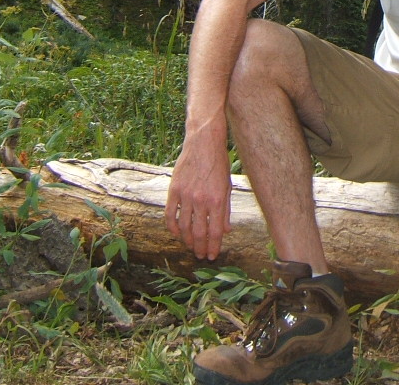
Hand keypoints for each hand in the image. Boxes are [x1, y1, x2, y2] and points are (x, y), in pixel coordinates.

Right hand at [164, 135, 232, 259]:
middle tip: (201, 256)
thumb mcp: (227, 186)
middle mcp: (201, 200)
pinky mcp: (174, 189)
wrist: (203, 142)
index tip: (212, 256)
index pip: (215, 232)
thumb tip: (225, 231)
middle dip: (201, 248)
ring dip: (187, 240)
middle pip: (199, 232)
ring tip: (191, 247)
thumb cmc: (219, 163)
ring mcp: (186, 195)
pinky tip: (176, 233)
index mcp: (217, 200)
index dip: (214, 246)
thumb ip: (225, 210)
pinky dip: (172, 226)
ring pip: (184, 226)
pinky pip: (170, 214)